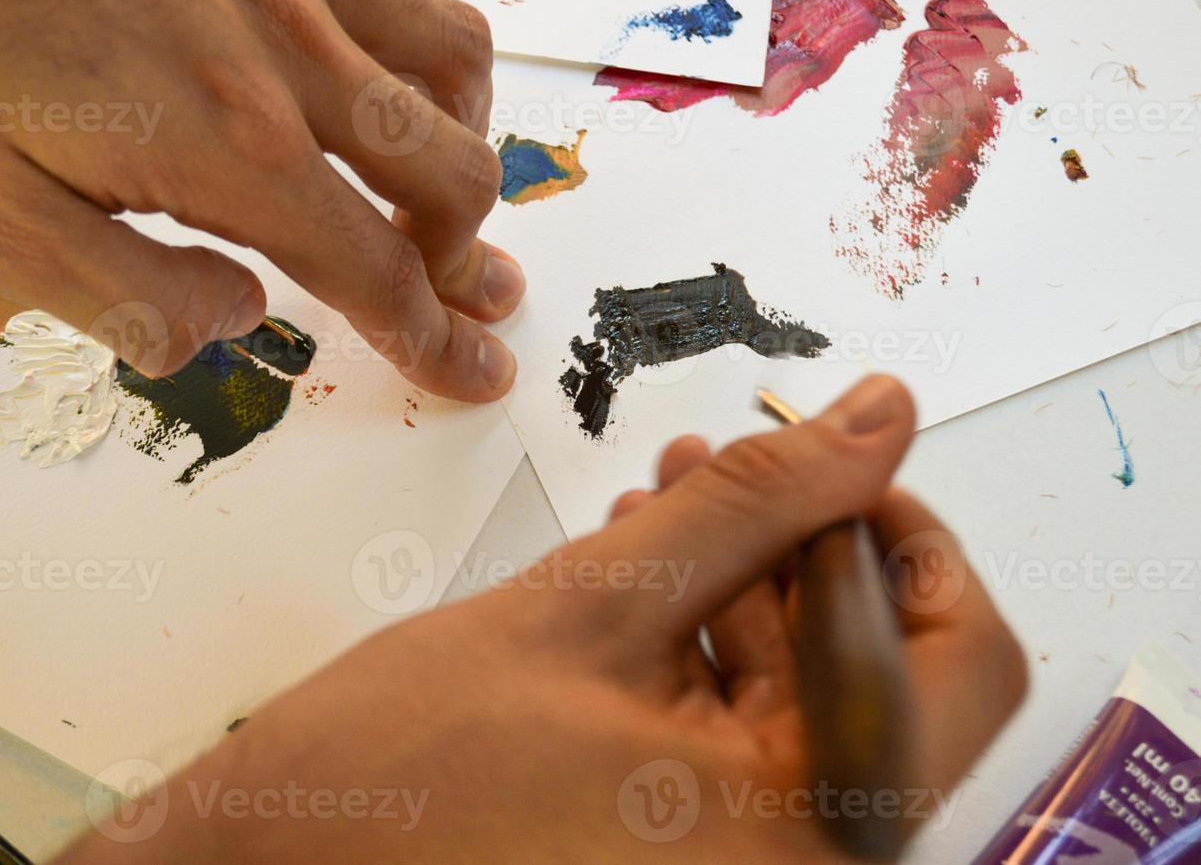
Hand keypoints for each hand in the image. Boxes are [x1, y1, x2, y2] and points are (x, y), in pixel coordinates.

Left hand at [0, 0, 521, 397]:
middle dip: (471, 246)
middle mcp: (286, 53)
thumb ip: (127, 293)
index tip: (478, 371)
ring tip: (442, 160)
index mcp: (231, 151)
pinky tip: (367, 0)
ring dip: (464, 122)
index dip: (438, 338)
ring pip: (446, 45)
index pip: (379, 273)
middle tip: (467, 287)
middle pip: (446, 165)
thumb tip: (232, 318)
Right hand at [57, 376, 1027, 861]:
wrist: (282, 864)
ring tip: (660, 507)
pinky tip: (643, 581)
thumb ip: (751, 501)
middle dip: (802, 552)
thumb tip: (877, 419)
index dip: (887, 526)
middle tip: (715, 470)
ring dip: (749, 590)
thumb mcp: (592, 605)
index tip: (819, 455)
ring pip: (814, 700)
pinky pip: (749, 742)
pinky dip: (711, 651)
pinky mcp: (694, 857)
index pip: (957, 654)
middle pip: (891, 676)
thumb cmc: (404, 773)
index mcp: (806, 833)